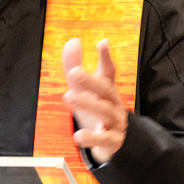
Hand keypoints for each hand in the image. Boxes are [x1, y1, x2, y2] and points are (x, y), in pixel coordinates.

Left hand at [61, 38, 128, 163]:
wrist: (115, 142)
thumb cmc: (96, 108)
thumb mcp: (83, 88)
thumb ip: (75, 65)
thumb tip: (73, 41)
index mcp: (106, 88)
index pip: (108, 70)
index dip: (105, 57)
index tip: (102, 43)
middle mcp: (113, 103)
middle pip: (105, 89)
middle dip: (91, 80)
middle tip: (74, 72)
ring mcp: (115, 122)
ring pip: (104, 111)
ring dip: (87, 103)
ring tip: (69, 97)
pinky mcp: (113, 141)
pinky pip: (105, 139)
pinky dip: (92, 137)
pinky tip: (78, 136)